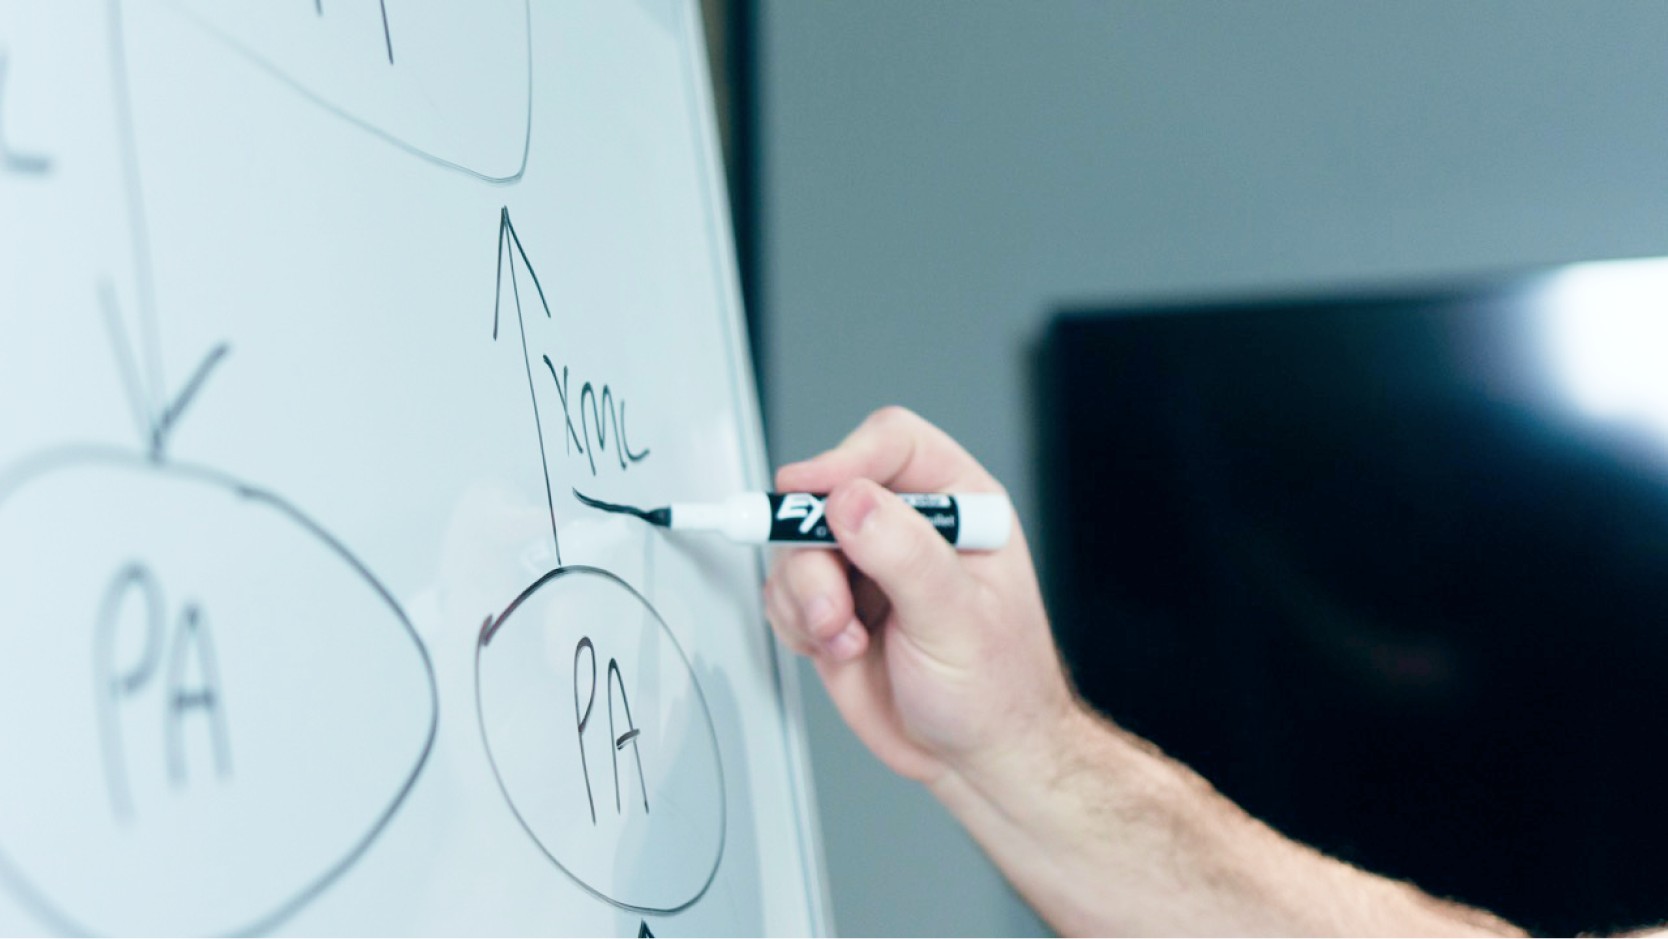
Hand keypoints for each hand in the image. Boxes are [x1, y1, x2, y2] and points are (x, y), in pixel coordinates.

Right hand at [763, 407, 1076, 785]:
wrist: (975, 759)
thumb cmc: (997, 690)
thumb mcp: (958, 620)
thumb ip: (905, 556)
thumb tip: (850, 503)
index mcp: (958, 504)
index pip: (891, 445)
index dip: (846, 460)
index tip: (811, 493)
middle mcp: (907, 526)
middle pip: (826, 494)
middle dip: (815, 551)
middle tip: (831, 603)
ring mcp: (864, 566)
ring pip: (794, 545)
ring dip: (808, 597)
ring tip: (846, 639)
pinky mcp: (832, 605)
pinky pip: (783, 592)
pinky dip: (797, 623)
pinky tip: (839, 650)